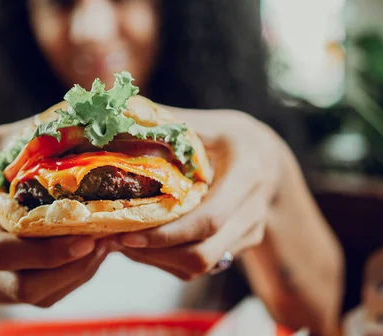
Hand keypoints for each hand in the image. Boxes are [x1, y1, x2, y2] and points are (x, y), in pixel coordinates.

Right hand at [0, 123, 112, 306]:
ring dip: (76, 276)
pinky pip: (37, 296)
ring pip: (33, 296)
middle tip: (107, 243)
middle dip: (71, 269)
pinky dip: (67, 280)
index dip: (46, 252)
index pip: (1, 252)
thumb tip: (80, 122)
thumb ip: (30, 137)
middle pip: (21, 285)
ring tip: (105, 246)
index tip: (88, 238)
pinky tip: (87, 255)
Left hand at [116, 109, 285, 279]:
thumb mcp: (205, 124)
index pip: (209, 219)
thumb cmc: (230, 137)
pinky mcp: (240, 245)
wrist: (268, 158)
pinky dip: (169, 260)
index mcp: (246, 174)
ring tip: (122, 242)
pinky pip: (203, 266)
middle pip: (203, 253)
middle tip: (113, 241)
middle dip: (155, 253)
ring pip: (201, 266)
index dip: (167, 234)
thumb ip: (168, 123)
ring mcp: (249, 232)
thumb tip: (121, 115)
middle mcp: (252, 209)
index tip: (127, 233)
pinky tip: (144, 244)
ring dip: (158, 260)